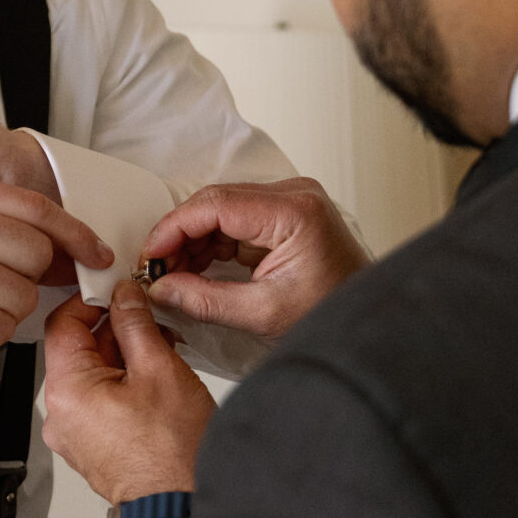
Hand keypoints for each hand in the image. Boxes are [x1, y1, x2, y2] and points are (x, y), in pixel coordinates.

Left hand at [42, 284, 216, 503]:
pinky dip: (122, 386)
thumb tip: (125, 298)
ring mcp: (74, 436)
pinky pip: (98, 403)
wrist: (180, 502)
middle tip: (150, 320)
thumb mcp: (158, 369)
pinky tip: (153, 382)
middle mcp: (61, 416)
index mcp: (67, 391)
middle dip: (114, 330)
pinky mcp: (91, 448)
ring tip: (161, 353)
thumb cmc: (172, 453)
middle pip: (77, 350)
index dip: (91, 300)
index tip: (116, 291)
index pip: (62, 323)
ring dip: (123, 358)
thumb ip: (135, 324)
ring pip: (91, 377)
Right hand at [143, 178, 368, 343]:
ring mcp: (291, 202)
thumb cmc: (331, 315)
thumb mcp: (262, 314)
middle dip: (180, 236)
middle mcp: (294, 195)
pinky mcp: (285, 215)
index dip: (174, 228)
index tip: (149, 256)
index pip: (215, 204)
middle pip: (215, 202)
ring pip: (221, 210)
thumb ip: (205, 300)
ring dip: (194, 241)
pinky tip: (195, 269)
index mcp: (294, 212)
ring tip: (174, 275)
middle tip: (156, 270)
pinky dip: (212, 244)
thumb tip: (162, 289)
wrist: (367, 322)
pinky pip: (236, 221)